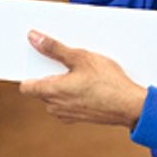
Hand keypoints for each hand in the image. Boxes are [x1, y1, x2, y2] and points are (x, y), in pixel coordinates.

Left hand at [20, 30, 146, 127]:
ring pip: (55, 96)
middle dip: (50, 74)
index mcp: (51, 93)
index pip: (26, 86)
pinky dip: (73, 93)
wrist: (130, 106)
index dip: (30, 71)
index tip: (38, 59)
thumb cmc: (107, 82)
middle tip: (64, 59)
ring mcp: (67, 114)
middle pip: (41, 89)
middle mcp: (55, 107)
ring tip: (80, 70)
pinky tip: (88, 83)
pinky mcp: (79, 117)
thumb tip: (33, 38)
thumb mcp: (80, 57)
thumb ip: (54, 48)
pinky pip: (68, 102)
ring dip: (62, 84)